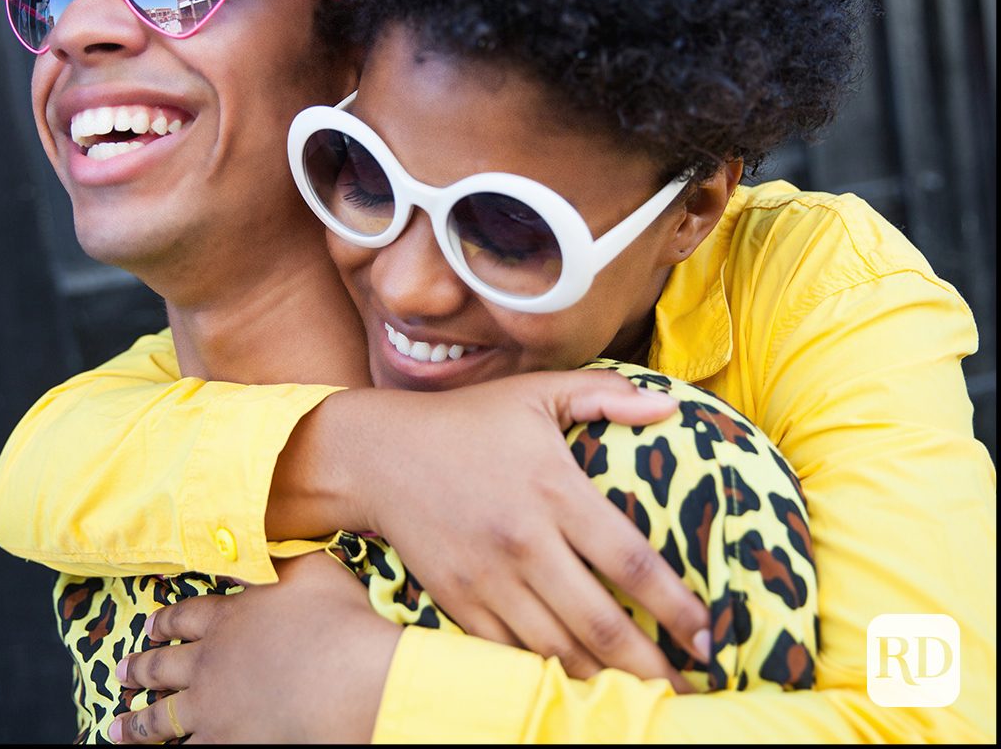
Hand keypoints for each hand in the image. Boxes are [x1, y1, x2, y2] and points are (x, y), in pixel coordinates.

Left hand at [108, 555, 400, 744]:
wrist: (342, 678)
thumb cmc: (333, 617)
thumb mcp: (307, 567)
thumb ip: (276, 556)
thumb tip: (253, 541)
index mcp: (227, 618)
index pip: (185, 615)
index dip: (165, 620)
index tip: (149, 624)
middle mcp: (209, 662)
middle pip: (163, 666)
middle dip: (140, 668)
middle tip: (121, 671)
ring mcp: (212, 708)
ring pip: (160, 719)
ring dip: (136, 725)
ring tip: (115, 729)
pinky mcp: (226, 742)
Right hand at [353, 371, 706, 683]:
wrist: (381, 455)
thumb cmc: (468, 422)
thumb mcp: (536, 392)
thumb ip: (605, 395)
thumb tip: (671, 405)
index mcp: (554, 489)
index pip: (632, 562)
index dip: (678, 607)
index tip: (711, 635)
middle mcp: (525, 541)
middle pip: (602, 624)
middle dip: (656, 667)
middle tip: (694, 691)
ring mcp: (489, 579)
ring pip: (560, 651)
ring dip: (609, 682)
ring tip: (648, 699)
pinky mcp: (460, 603)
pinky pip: (513, 656)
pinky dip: (551, 676)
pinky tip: (581, 685)